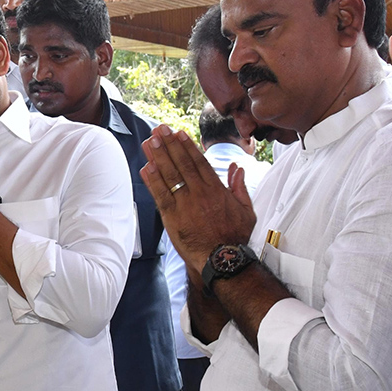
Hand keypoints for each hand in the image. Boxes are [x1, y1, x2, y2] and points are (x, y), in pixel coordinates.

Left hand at [140, 125, 256, 268]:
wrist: (223, 260)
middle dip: (169, 145)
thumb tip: (236, 167)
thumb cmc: (234, 236)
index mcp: (216, 190)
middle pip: (182, 164)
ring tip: (149, 142)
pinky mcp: (172, 218)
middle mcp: (199, 194)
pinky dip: (153, 182)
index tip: (178, 133)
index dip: (186, 146)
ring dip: (158, 157)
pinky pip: (161, 196)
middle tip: (159, 130)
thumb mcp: (245, 209)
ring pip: (169, 177)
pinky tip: (146, 167)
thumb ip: (239, 187)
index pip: (199, 162)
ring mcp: (185, 205)